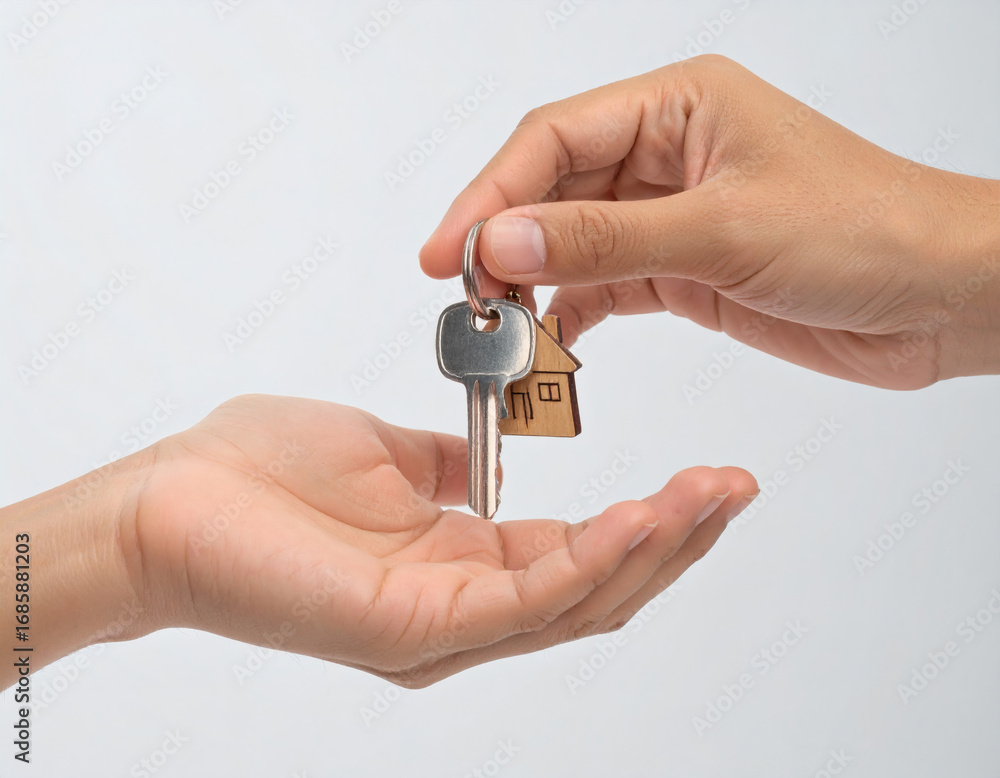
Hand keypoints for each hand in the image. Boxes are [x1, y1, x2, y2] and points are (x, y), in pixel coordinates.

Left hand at [1, 395, 756, 688]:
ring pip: (577, 603)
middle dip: (676, 539)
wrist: (168, 499)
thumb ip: (449, 470)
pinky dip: (591, 559)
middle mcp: (461, 611)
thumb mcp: (383, 455)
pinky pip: (524, 600)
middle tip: (736, 486)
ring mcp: (441, 629)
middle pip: (597, 590)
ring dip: (654, 549)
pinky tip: (640, 517)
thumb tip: (490, 463)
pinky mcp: (413, 628)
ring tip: (710, 496)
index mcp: (457, 565)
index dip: (649, 520)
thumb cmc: (258, 476)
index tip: (705, 476)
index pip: (577, 555)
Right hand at [420, 55, 999, 388]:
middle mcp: (667, 153)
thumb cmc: (866, 231)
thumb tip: (503, 242)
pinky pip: (605, 285)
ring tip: (502, 333)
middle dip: (505, 246)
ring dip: (534, 287)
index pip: (552, 139)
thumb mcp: (723, 230)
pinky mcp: (684, 270)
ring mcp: (671, 215)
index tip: (449, 253)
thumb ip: (605, 239)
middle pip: (551, 190)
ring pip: (572, 243)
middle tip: (468, 303)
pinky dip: (574, 315)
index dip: (490, 195)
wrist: (942, 297)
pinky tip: (553, 343)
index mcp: (678, 106)